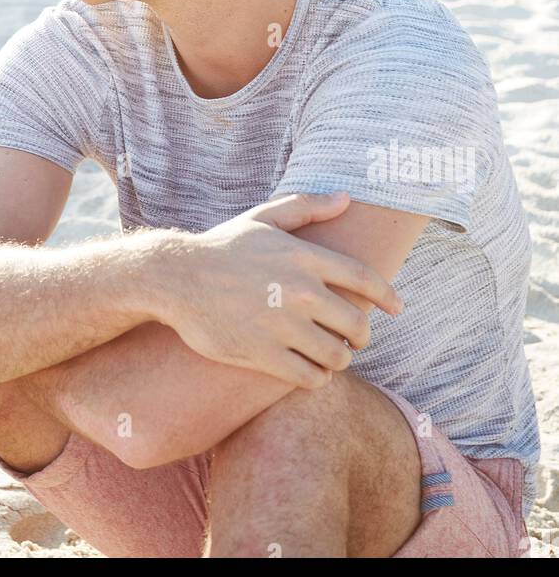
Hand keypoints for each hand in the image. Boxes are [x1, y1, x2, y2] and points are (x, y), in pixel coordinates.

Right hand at [166, 192, 403, 386]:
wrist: (178, 278)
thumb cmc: (223, 247)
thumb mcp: (264, 217)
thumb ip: (307, 206)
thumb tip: (346, 199)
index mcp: (306, 256)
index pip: (367, 280)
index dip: (388, 297)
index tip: (397, 310)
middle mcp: (302, 291)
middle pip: (357, 324)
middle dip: (361, 335)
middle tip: (353, 338)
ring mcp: (285, 325)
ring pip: (338, 356)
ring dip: (339, 358)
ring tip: (329, 354)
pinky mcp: (266, 356)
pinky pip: (311, 377)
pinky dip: (317, 377)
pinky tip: (309, 369)